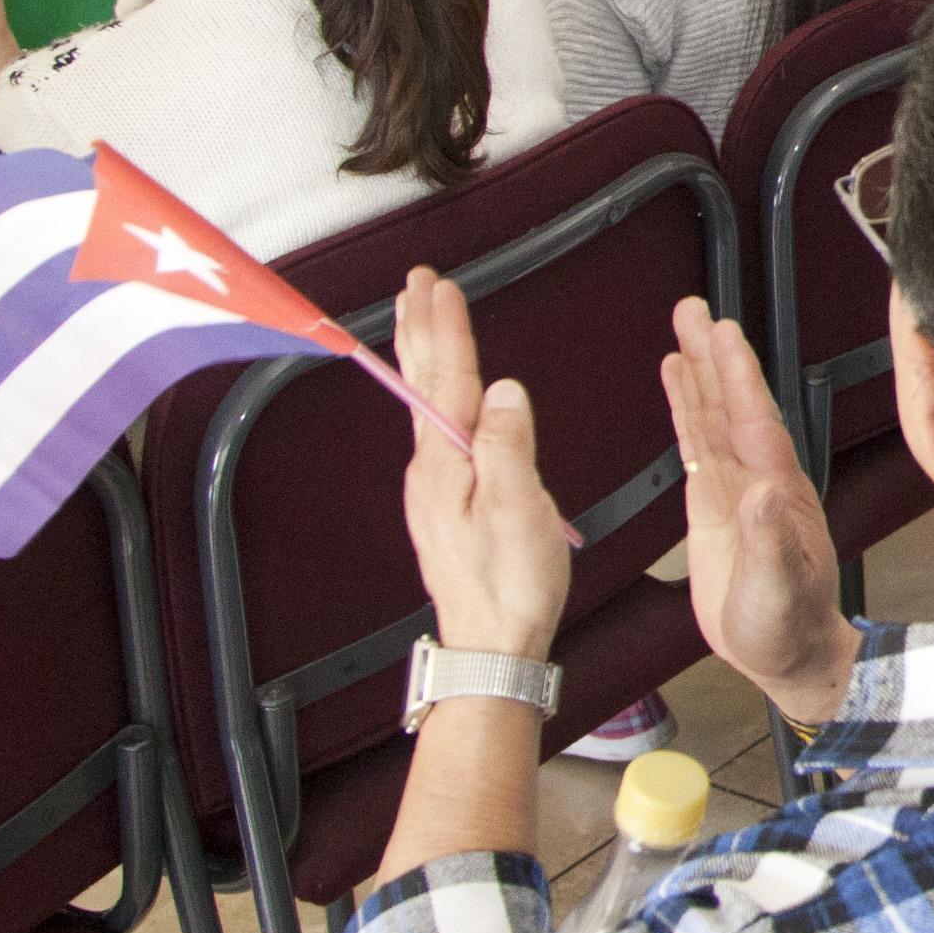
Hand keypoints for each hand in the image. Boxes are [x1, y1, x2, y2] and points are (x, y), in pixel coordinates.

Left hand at [393, 268, 570, 664]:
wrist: (490, 646)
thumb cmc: (510, 586)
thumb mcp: (518, 509)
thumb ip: (509, 445)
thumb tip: (506, 391)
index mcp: (447, 465)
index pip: (448, 380)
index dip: (447, 330)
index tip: (441, 287)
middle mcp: (431, 471)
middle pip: (425, 385)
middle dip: (421, 330)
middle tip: (415, 285)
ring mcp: (434, 488)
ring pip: (427, 405)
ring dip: (425, 356)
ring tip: (420, 322)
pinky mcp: (446, 505)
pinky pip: (437, 431)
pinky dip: (437, 395)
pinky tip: (443, 396)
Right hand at [660, 293, 858, 729]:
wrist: (787, 656)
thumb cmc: (790, 626)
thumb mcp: (780, 589)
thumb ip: (770, 543)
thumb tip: (761, 494)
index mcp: (779, 490)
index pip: (755, 420)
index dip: (738, 377)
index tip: (723, 334)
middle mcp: (758, 479)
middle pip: (731, 405)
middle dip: (712, 357)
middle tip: (693, 309)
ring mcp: (735, 490)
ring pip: (711, 419)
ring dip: (695, 375)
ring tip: (679, 330)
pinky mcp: (712, 507)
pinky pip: (696, 449)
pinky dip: (685, 412)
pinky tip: (674, 384)